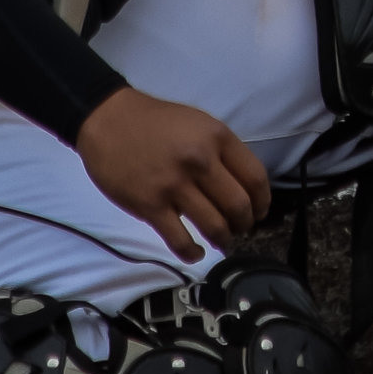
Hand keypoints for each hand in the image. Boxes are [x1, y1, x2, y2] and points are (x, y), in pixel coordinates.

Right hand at [77, 86, 271, 261]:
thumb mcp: (199, 124)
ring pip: (214, 226)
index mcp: (217, 137)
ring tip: (222, 242)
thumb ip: (220, 151)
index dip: (262, 202)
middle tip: (240, 230)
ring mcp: (175, 185)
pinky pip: (179, 240)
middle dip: (244, 224)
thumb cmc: (156, 121)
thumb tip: (240, 186)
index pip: (255, 177)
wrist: (109, 120)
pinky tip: (196, 253)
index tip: (259, 213)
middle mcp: (200, 161)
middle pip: (238, 206)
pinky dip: (192, 253)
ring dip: (223, 240)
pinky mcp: (150, 205)